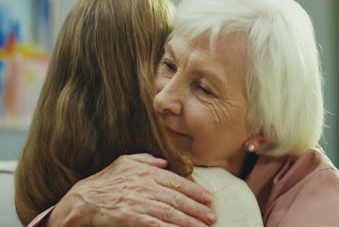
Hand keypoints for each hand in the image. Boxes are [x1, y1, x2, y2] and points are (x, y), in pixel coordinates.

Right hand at [47, 153, 215, 226]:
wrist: (82, 199)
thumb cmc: (105, 180)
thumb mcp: (125, 162)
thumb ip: (147, 160)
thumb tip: (164, 162)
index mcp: (147, 173)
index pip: (177, 182)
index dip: (195, 191)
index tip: (209, 198)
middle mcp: (146, 187)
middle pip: (178, 199)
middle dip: (198, 209)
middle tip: (212, 216)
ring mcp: (140, 203)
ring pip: (171, 213)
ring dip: (190, 221)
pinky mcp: (132, 218)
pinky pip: (157, 225)